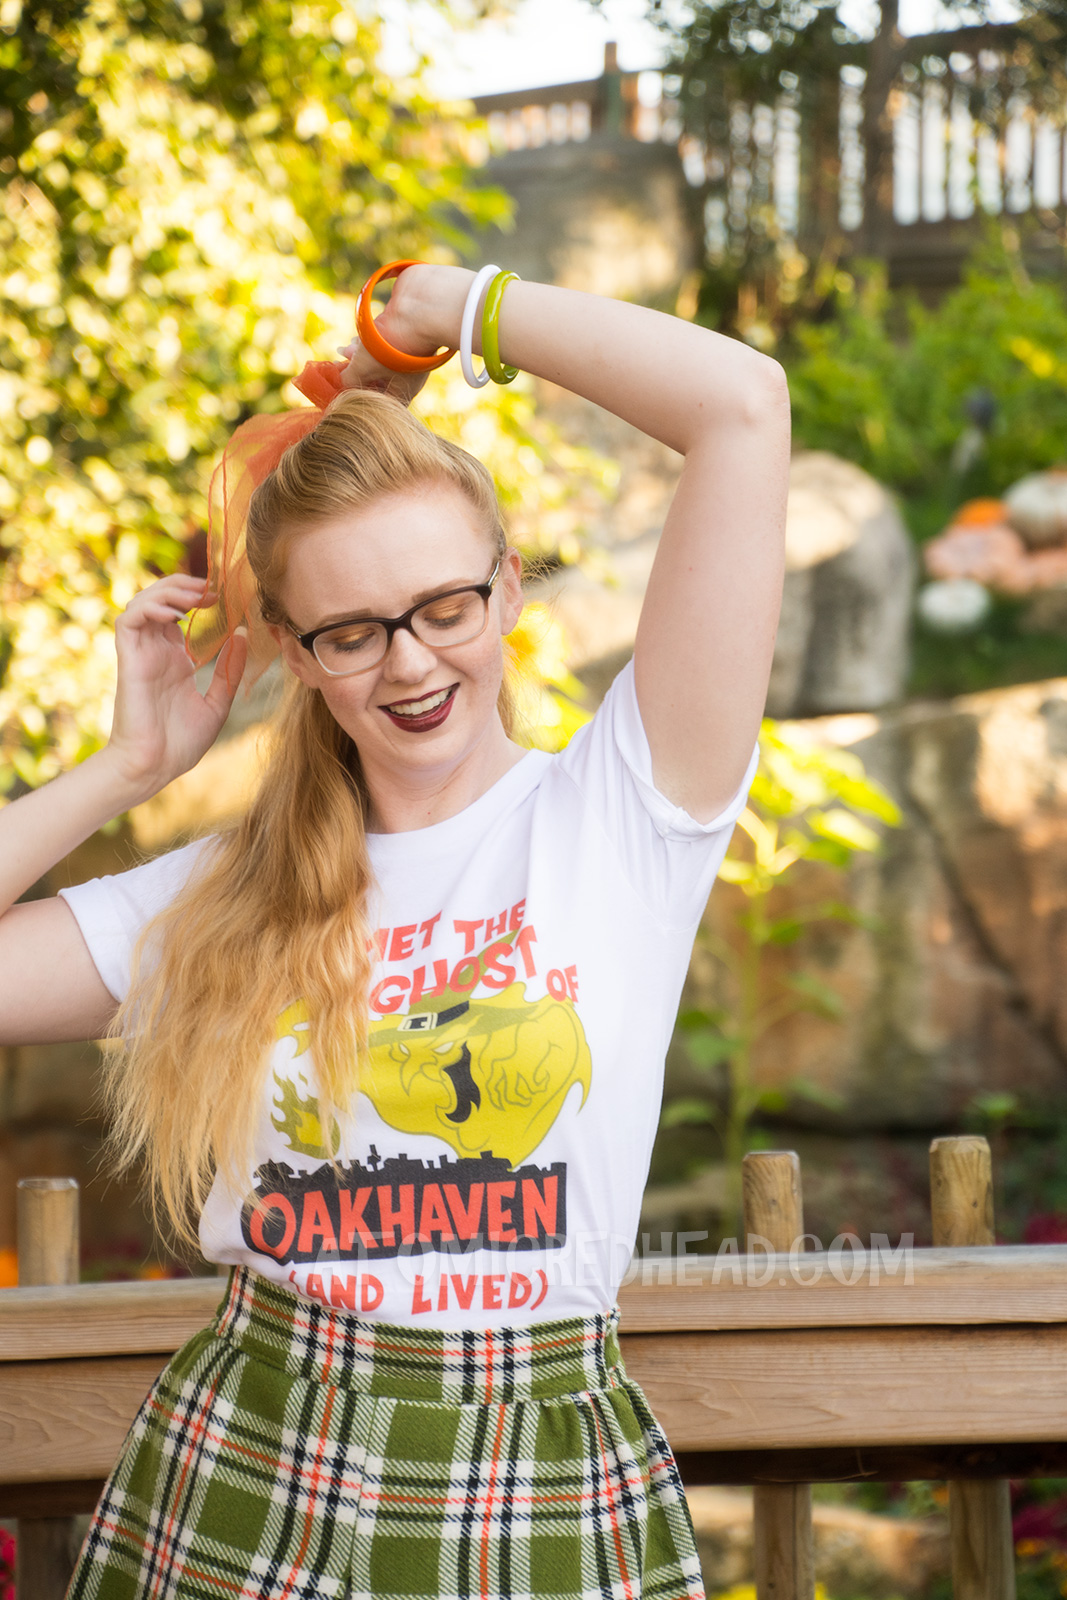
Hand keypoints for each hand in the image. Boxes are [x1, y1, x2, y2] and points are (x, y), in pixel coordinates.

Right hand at [105, 574, 248, 801]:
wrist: (156, 767)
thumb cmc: (181, 743)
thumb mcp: (217, 704)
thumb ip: (229, 671)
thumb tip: (243, 636)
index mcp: (174, 659)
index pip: (178, 613)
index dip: (197, 598)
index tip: (224, 596)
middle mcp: (155, 652)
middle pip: (159, 600)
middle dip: (183, 586)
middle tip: (212, 589)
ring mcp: (141, 654)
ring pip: (141, 603)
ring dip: (167, 592)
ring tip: (196, 596)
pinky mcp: (129, 660)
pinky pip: (129, 621)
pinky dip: (149, 608)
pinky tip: (175, 614)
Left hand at [336, 335, 428, 406]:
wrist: (415, 313)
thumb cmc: (388, 349)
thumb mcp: (361, 368)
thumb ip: (347, 379)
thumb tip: (338, 381)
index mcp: (405, 391)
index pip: (381, 402)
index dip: (361, 397)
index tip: (344, 388)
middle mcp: (411, 377)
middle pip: (379, 381)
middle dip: (358, 373)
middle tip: (340, 366)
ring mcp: (411, 357)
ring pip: (381, 362)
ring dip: (361, 357)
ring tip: (344, 350)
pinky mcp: (408, 339)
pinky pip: (387, 348)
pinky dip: (372, 346)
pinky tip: (357, 339)